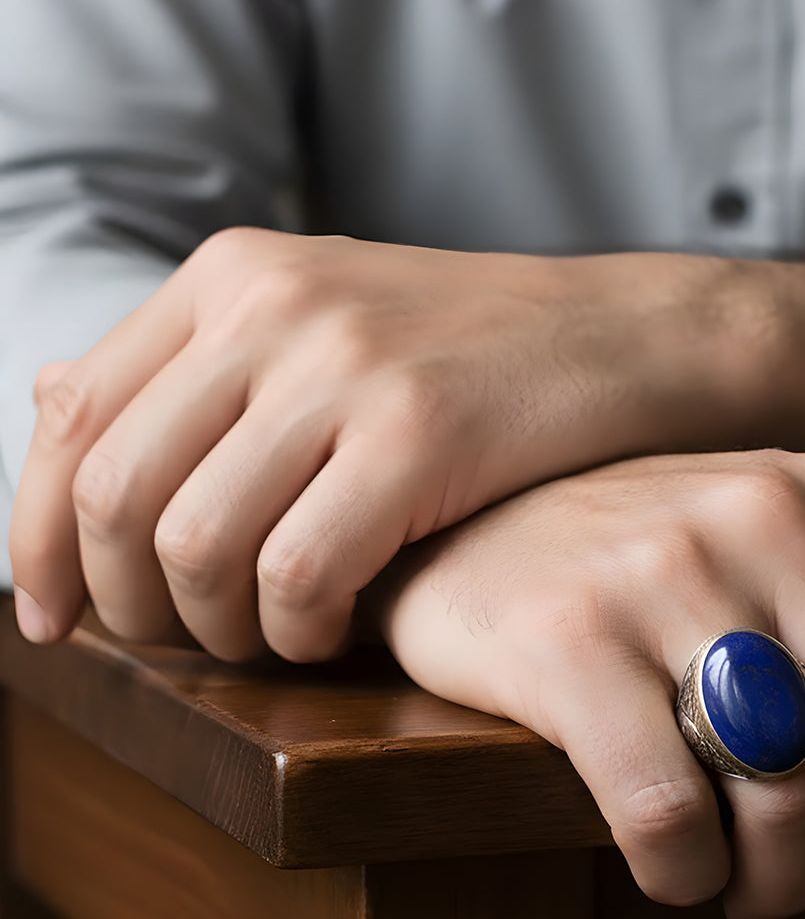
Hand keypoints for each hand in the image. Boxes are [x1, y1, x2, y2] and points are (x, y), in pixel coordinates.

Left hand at [11, 228, 752, 660]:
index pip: (72, 414)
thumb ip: (192, 368)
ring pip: (194, 544)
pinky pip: (297, 573)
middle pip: (113, 492)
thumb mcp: (321, 322)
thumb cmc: (470, 355)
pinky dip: (296, 632)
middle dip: (126, 602)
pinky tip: (332, 632)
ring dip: (217, 629)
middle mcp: (273, 303)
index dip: (34, 535)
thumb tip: (47, 403)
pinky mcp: (421, 430)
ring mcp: (347, 363)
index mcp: (232, 274)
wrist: (631, 337)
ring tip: (271, 637)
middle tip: (179, 644)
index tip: (53, 619)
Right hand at [373, 449, 804, 918]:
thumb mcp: (786, 564)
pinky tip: (674, 867)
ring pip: (794, 792)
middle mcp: (771, 512)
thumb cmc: (647, 571)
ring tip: (753, 888)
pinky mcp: (568, 635)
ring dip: (786, 884)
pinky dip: (688, 876)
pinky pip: (672, 815)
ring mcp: (665, 567)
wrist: (467, 526)